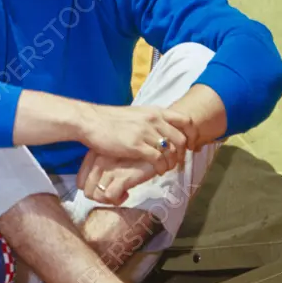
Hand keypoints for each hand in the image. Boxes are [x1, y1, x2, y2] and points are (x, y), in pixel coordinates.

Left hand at [77, 150, 156, 204]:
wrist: (158, 146)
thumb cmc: (135, 152)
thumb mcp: (114, 155)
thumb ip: (102, 167)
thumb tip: (93, 188)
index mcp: (94, 154)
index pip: (80, 181)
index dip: (91, 190)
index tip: (104, 190)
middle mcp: (99, 160)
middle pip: (87, 191)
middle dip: (99, 198)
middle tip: (113, 195)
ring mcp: (110, 168)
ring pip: (97, 196)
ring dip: (108, 200)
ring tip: (120, 194)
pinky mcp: (123, 176)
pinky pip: (110, 196)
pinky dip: (118, 200)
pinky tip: (127, 193)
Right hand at [78, 103, 196, 169]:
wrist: (89, 121)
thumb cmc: (108, 119)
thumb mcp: (134, 113)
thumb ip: (149, 120)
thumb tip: (159, 128)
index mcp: (154, 111)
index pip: (185, 121)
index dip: (192, 134)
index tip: (190, 145)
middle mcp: (153, 120)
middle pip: (181, 139)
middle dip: (182, 153)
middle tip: (177, 162)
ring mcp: (145, 133)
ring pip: (171, 151)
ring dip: (172, 163)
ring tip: (165, 168)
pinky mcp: (136, 146)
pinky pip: (158, 160)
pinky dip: (161, 168)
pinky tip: (157, 171)